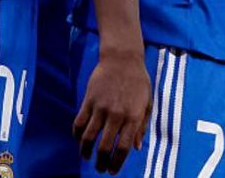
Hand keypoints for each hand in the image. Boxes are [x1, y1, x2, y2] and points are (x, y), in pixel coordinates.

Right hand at [74, 48, 152, 174]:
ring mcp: (101, 107)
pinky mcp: (89, 100)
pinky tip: (79, 139)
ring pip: (88, 138)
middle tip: (99, 168)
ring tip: (86, 157)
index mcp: (134, 116)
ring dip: (85, 152)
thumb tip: (137, 148)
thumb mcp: (147, 103)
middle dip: (101, 163)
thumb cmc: (138, 81)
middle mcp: (117, 114)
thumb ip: (142, 126)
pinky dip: (76, 135)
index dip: (117, 163)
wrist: (123, 58)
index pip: (124, 148)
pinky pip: (79, 123)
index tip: (112, 171)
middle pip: (104, 148)